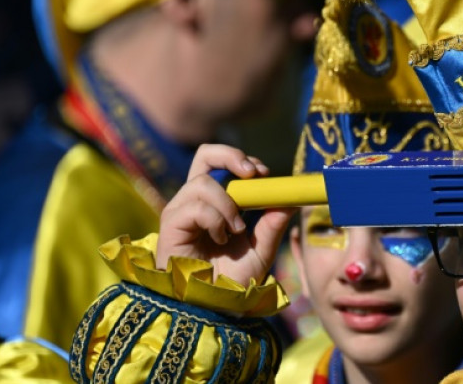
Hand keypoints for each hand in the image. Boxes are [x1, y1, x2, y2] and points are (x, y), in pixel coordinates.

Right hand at [156, 144, 293, 286]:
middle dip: (231, 156)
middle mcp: (196, 201)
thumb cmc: (233, 281)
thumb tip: (292, 199)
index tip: (264, 173)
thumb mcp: (261, 249)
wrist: (213, 308)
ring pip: (203, 182)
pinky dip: (215, 220)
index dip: (243, 160)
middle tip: (252, 173)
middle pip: (205, 155)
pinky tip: (220, 239)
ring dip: (227, 203)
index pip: (223, 163)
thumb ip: (273, 224)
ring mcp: (181, 211)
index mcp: (216, 202)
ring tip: (236, 230)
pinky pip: (196, 206)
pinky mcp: (170, 225)